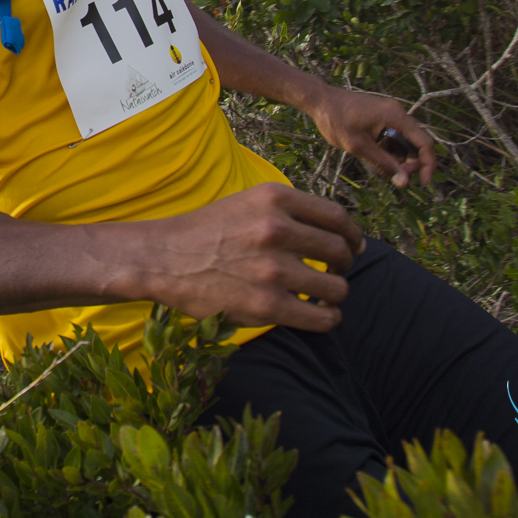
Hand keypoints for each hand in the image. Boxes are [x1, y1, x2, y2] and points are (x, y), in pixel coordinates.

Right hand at [131, 183, 364, 330]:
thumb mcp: (249, 202)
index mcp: (275, 198)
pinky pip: (320, 316)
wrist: (165, 258)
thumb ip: (290, 212)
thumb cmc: (209, 231)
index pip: (337, 217)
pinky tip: (319, 315)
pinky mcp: (267, 305)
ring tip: (324, 296)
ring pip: (336, 287)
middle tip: (337, 272)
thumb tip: (342, 235)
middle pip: (340, 251)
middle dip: (346, 264)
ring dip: (336, 294)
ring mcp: (273, 269)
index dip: (352, 235)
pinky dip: (328, 318)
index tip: (353, 246)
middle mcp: (277, 229)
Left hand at [304, 86, 437, 186]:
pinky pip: (394, 136)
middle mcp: (397, 112)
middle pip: (417, 143)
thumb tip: (404, 183)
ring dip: (398, 157)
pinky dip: (389, 149)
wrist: (320, 100)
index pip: (424, 143)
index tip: (423, 183)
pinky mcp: (383, 117)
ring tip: (378, 163)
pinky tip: (374, 153)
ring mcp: (390, 113)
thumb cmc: (336, 121)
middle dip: (410, 163)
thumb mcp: (359, 147)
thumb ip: (383, 164)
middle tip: (394, 177)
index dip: (428, 164)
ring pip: (405, 142)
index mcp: (395, 116)